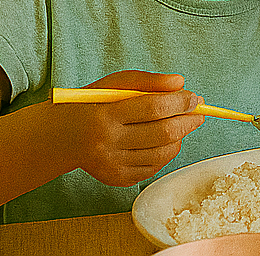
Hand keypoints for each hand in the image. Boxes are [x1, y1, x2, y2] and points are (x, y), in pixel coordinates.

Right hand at [57, 70, 203, 187]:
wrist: (60, 136)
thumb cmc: (93, 104)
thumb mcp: (115, 84)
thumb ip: (149, 81)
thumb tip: (181, 83)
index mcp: (105, 115)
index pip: (154, 108)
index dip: (181, 103)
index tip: (195, 98)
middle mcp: (106, 143)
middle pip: (162, 134)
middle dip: (188, 122)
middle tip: (199, 113)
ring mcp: (110, 165)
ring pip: (162, 154)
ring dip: (180, 138)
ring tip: (182, 125)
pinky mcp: (115, 179)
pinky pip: (153, 168)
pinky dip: (165, 153)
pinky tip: (165, 141)